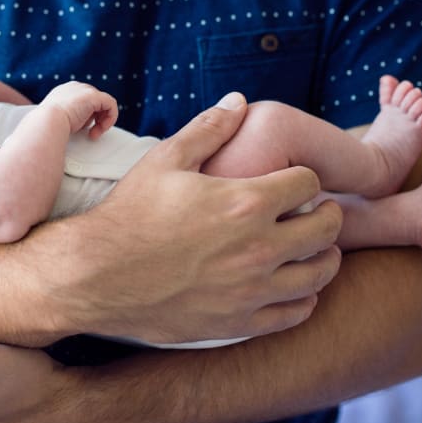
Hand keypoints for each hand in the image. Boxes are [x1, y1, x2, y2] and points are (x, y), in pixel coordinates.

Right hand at [39, 81, 117, 138]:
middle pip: (94, 101)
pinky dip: (110, 118)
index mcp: (63, 92)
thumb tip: (80, 125)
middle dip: (95, 119)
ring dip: (103, 121)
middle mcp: (74, 88)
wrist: (47, 122)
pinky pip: (111, 104)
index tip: (84, 130)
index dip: (87, 116)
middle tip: (91, 133)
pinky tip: (102, 128)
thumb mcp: (59, 120)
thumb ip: (70, 118)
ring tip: (95, 133)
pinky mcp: (94, 95)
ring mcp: (84, 90)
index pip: (82, 101)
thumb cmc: (49, 126)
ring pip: (104, 103)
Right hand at [52, 92, 343, 343]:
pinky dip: (304, 298)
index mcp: (246, 202)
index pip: (309, 183)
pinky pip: (295, 313)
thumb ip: (209, 128)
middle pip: (326, 228)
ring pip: (319, 274)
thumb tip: (239, 100)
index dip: (305, 177)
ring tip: (311, 248)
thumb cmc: (129, 214)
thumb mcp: (166, 160)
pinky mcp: (239, 322)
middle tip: (316, 211)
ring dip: (323, 256)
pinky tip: (292, 285)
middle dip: (326, 213)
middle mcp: (258, 248)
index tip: (295, 180)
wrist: (95, 275)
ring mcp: (251, 290)